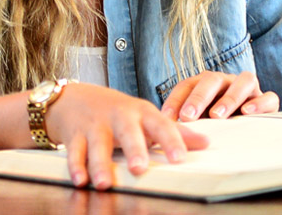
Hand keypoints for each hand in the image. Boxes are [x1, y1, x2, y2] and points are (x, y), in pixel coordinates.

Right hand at [43, 83, 208, 189]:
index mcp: (141, 113)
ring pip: (98, 145)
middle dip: (133, 149)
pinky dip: (76, 166)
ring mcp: (96, 125)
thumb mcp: (147, 117)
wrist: (77, 98)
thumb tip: (206, 143)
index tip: (179, 157)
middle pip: (127, 132)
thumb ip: (175, 132)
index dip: (171, 141)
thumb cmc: (119, 112)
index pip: (160, 125)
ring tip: (105, 183)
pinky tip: (80, 180)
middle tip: (139, 168)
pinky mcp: (75, 135)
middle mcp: (119, 117)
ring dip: (100, 164)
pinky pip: (75, 151)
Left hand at [160, 71, 279, 121]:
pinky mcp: (268, 101)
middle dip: (199, 97)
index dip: (176, 99)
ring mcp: (249, 89)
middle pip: (213, 80)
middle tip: (188, 116)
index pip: (188, 84)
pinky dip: (259, 103)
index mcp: (207, 84)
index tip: (167, 117)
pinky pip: (268, 97)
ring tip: (217, 115)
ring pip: (244, 81)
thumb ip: (187, 121)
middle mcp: (227, 81)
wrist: (251, 127)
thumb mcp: (199, 121)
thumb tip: (164, 129)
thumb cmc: (218, 122)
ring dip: (229, 98)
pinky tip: (247, 113)